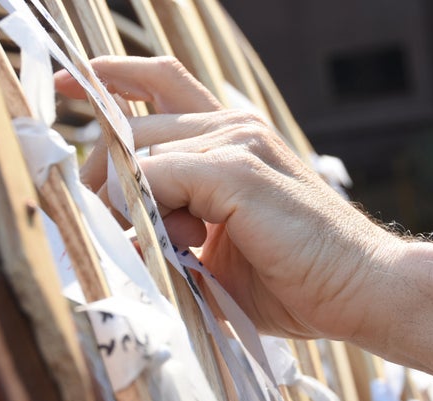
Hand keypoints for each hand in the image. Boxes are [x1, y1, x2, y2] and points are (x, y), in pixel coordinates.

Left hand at [55, 56, 403, 342]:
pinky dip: (143, 210)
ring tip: (150, 249)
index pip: (159, 87)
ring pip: (139, 149)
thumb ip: (174, 232)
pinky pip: (157, 176)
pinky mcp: (239, 170)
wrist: (361, 289)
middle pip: (134, 124)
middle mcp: (234, 126)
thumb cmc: (295, 277)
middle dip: (101, 174)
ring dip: (122, 201)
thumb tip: (122, 238)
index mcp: (233, 138)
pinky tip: (166, 244)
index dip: (111, 80)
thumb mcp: (221, 251)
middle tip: (102, 226)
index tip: (72, 88)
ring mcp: (238, 142)